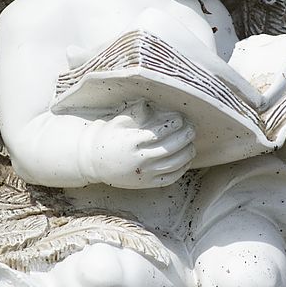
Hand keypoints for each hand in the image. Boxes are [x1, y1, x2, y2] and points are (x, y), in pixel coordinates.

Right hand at [79, 100, 195, 188]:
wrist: (93, 161)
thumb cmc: (108, 136)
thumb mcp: (118, 120)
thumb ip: (136, 111)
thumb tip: (153, 102)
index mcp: (131, 141)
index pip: (159, 133)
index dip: (173, 125)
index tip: (181, 118)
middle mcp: (138, 159)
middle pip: (169, 148)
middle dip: (184, 137)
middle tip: (192, 129)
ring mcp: (143, 173)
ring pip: (173, 164)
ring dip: (186, 153)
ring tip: (191, 144)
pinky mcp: (146, 183)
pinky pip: (169, 178)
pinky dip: (182, 169)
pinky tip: (186, 160)